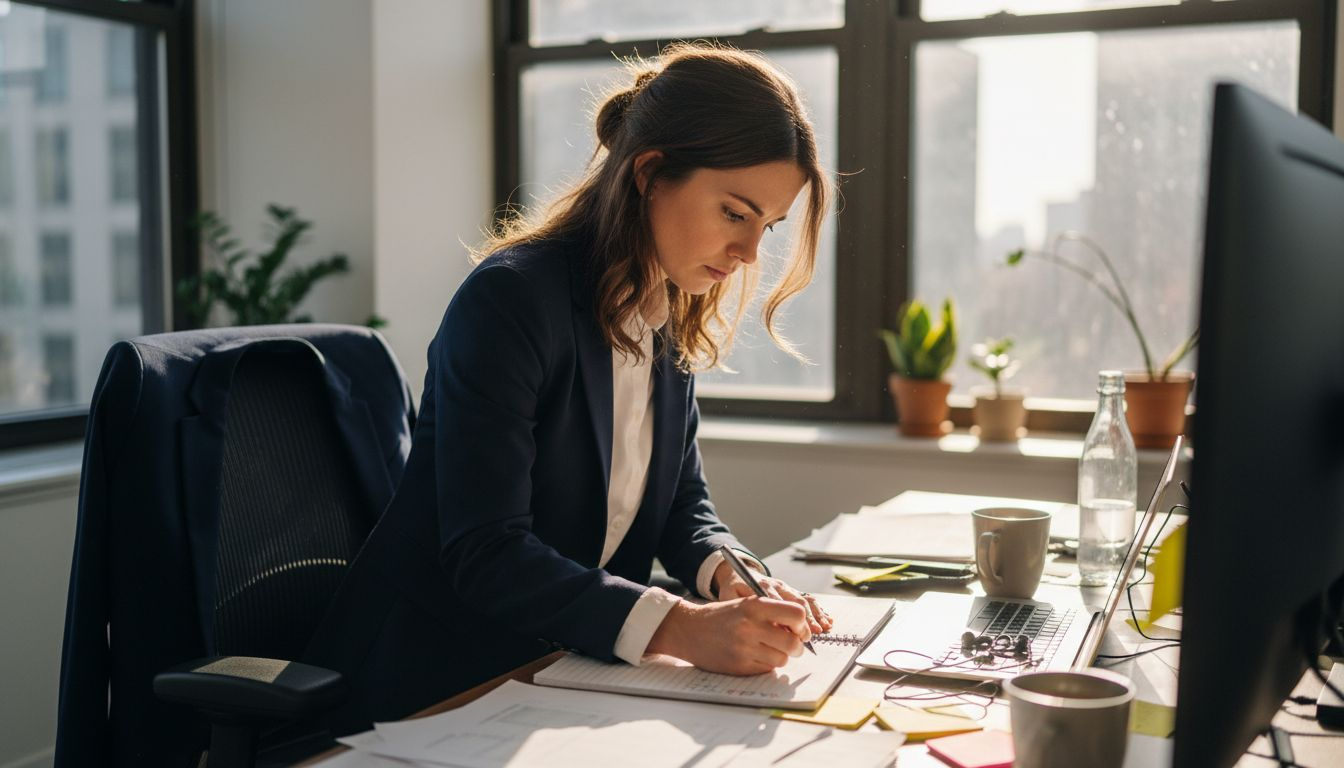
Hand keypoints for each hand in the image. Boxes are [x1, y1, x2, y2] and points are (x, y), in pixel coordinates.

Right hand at [646, 598, 809, 674]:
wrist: (688, 630)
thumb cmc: (720, 616)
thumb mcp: (745, 604)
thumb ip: (771, 613)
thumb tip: (800, 630)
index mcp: (754, 606)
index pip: (796, 614)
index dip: (802, 624)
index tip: (799, 629)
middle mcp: (750, 627)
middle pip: (792, 642)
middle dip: (797, 646)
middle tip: (792, 645)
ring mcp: (744, 648)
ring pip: (782, 659)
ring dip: (781, 656)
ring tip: (769, 649)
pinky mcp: (739, 666)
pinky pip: (767, 669)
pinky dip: (766, 664)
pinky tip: (754, 656)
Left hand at [712, 561, 833, 634]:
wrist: (738, 572)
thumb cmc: (733, 589)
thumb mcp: (728, 595)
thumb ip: (737, 606)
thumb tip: (751, 623)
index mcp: (761, 586)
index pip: (777, 602)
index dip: (785, 618)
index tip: (792, 633)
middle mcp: (777, 585)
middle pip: (795, 601)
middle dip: (805, 619)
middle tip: (809, 636)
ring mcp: (786, 587)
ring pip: (804, 600)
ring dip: (815, 615)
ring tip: (823, 629)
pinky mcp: (791, 591)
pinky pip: (808, 599)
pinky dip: (819, 610)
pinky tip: (828, 621)